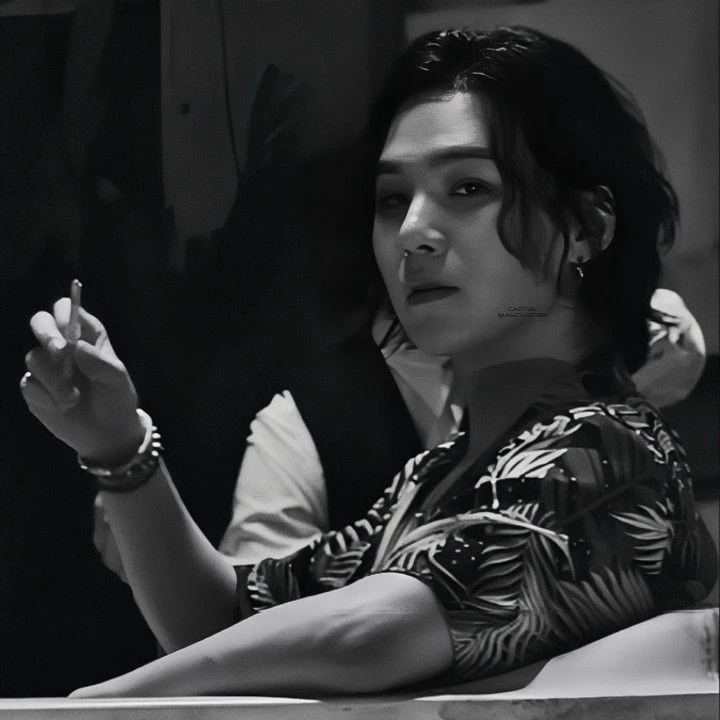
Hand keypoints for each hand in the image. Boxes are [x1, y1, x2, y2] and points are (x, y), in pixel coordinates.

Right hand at [21, 298, 144, 465]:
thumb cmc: (117, 398)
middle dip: (46, 333)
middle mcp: (62, 346)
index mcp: (86, 335)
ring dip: (53, 378)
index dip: (64, 312)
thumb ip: (100, 362)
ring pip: (34, 357)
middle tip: (59, 350)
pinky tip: (63, 407)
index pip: (66, 309)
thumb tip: (77, 346)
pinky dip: (45, 396)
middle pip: (40, 322)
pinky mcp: (35, 389)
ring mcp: (46, 367)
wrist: (108, 433)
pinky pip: (29, 384)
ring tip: (74, 398)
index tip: (68, 325)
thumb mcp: (117, 380)